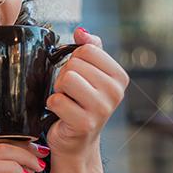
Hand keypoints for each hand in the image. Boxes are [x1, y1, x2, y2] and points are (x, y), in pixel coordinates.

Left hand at [44, 27, 128, 157]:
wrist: (77, 141)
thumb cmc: (81, 103)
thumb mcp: (90, 74)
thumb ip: (90, 49)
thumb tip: (81, 31)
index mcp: (119, 77)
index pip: (87, 50)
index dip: (74, 60)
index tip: (79, 77)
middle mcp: (116, 92)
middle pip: (74, 64)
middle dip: (64, 76)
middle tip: (70, 93)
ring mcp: (102, 109)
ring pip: (66, 79)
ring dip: (58, 89)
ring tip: (66, 100)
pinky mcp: (85, 123)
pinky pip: (57, 100)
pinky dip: (52, 105)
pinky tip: (62, 113)